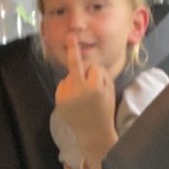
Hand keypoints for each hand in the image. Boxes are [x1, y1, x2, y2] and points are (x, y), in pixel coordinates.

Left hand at [55, 35, 116, 168]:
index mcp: (95, 86)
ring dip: (75, 80)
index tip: (97, 76)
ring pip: (70, 75)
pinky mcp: (58, 100)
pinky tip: (74, 100)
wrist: (93, 132)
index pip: (93, 66)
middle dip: (73, 49)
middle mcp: (79, 89)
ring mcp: (67, 95)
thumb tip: (86, 63)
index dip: (97, 72)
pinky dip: (68, 88)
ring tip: (82, 98)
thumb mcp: (109, 90)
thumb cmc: (104, 109)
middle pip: (76, 64)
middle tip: (70, 36)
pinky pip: (63, 85)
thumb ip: (100, 74)